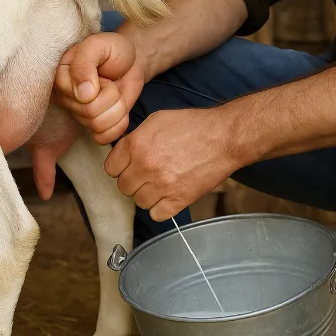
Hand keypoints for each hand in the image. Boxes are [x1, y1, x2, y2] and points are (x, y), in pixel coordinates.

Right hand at [54, 31, 145, 144]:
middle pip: (90, 113)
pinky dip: (119, 124)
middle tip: (110, 82)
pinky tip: (119, 109)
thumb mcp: (98, 45)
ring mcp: (79, 114)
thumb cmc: (113, 50)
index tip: (100, 71)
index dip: (98, 87)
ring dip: (117, 108)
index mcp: (61, 78)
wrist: (131, 60)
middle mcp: (66, 98)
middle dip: (111, 96)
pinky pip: (104, 138)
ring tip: (115, 93)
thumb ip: (85, 64)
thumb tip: (83, 94)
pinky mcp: (94, 126)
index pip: (78, 97)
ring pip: (98, 126)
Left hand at [105, 106, 240, 220]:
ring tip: (161, 184)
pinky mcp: (178, 200)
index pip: (110, 168)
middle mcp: (145, 166)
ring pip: (139, 202)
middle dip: (134, 181)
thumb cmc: (193, 125)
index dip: (120, 166)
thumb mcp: (157, 120)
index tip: (129, 165)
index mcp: (136, 145)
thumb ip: (136, 137)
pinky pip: (157, 214)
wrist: (224, 137)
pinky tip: (169, 195)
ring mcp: (162, 185)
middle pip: (123, 187)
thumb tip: (123, 152)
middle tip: (148, 174)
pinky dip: (161, 208)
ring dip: (148, 195)